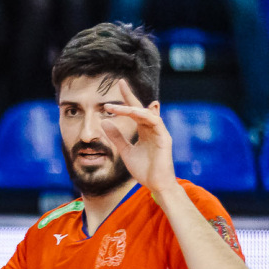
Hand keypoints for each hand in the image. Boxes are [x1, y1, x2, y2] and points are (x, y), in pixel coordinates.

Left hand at [99, 78, 176, 194]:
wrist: (156, 185)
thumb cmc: (144, 170)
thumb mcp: (125, 151)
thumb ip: (117, 137)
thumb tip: (104, 122)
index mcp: (145, 131)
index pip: (135, 110)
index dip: (127, 99)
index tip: (118, 86)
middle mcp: (153, 129)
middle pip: (141, 108)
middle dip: (130, 96)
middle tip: (120, 83)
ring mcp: (160, 132)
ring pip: (146, 113)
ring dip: (130, 108)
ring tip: (113, 107)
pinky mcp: (164, 138)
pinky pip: (155, 122)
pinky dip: (144, 116)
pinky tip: (132, 113)